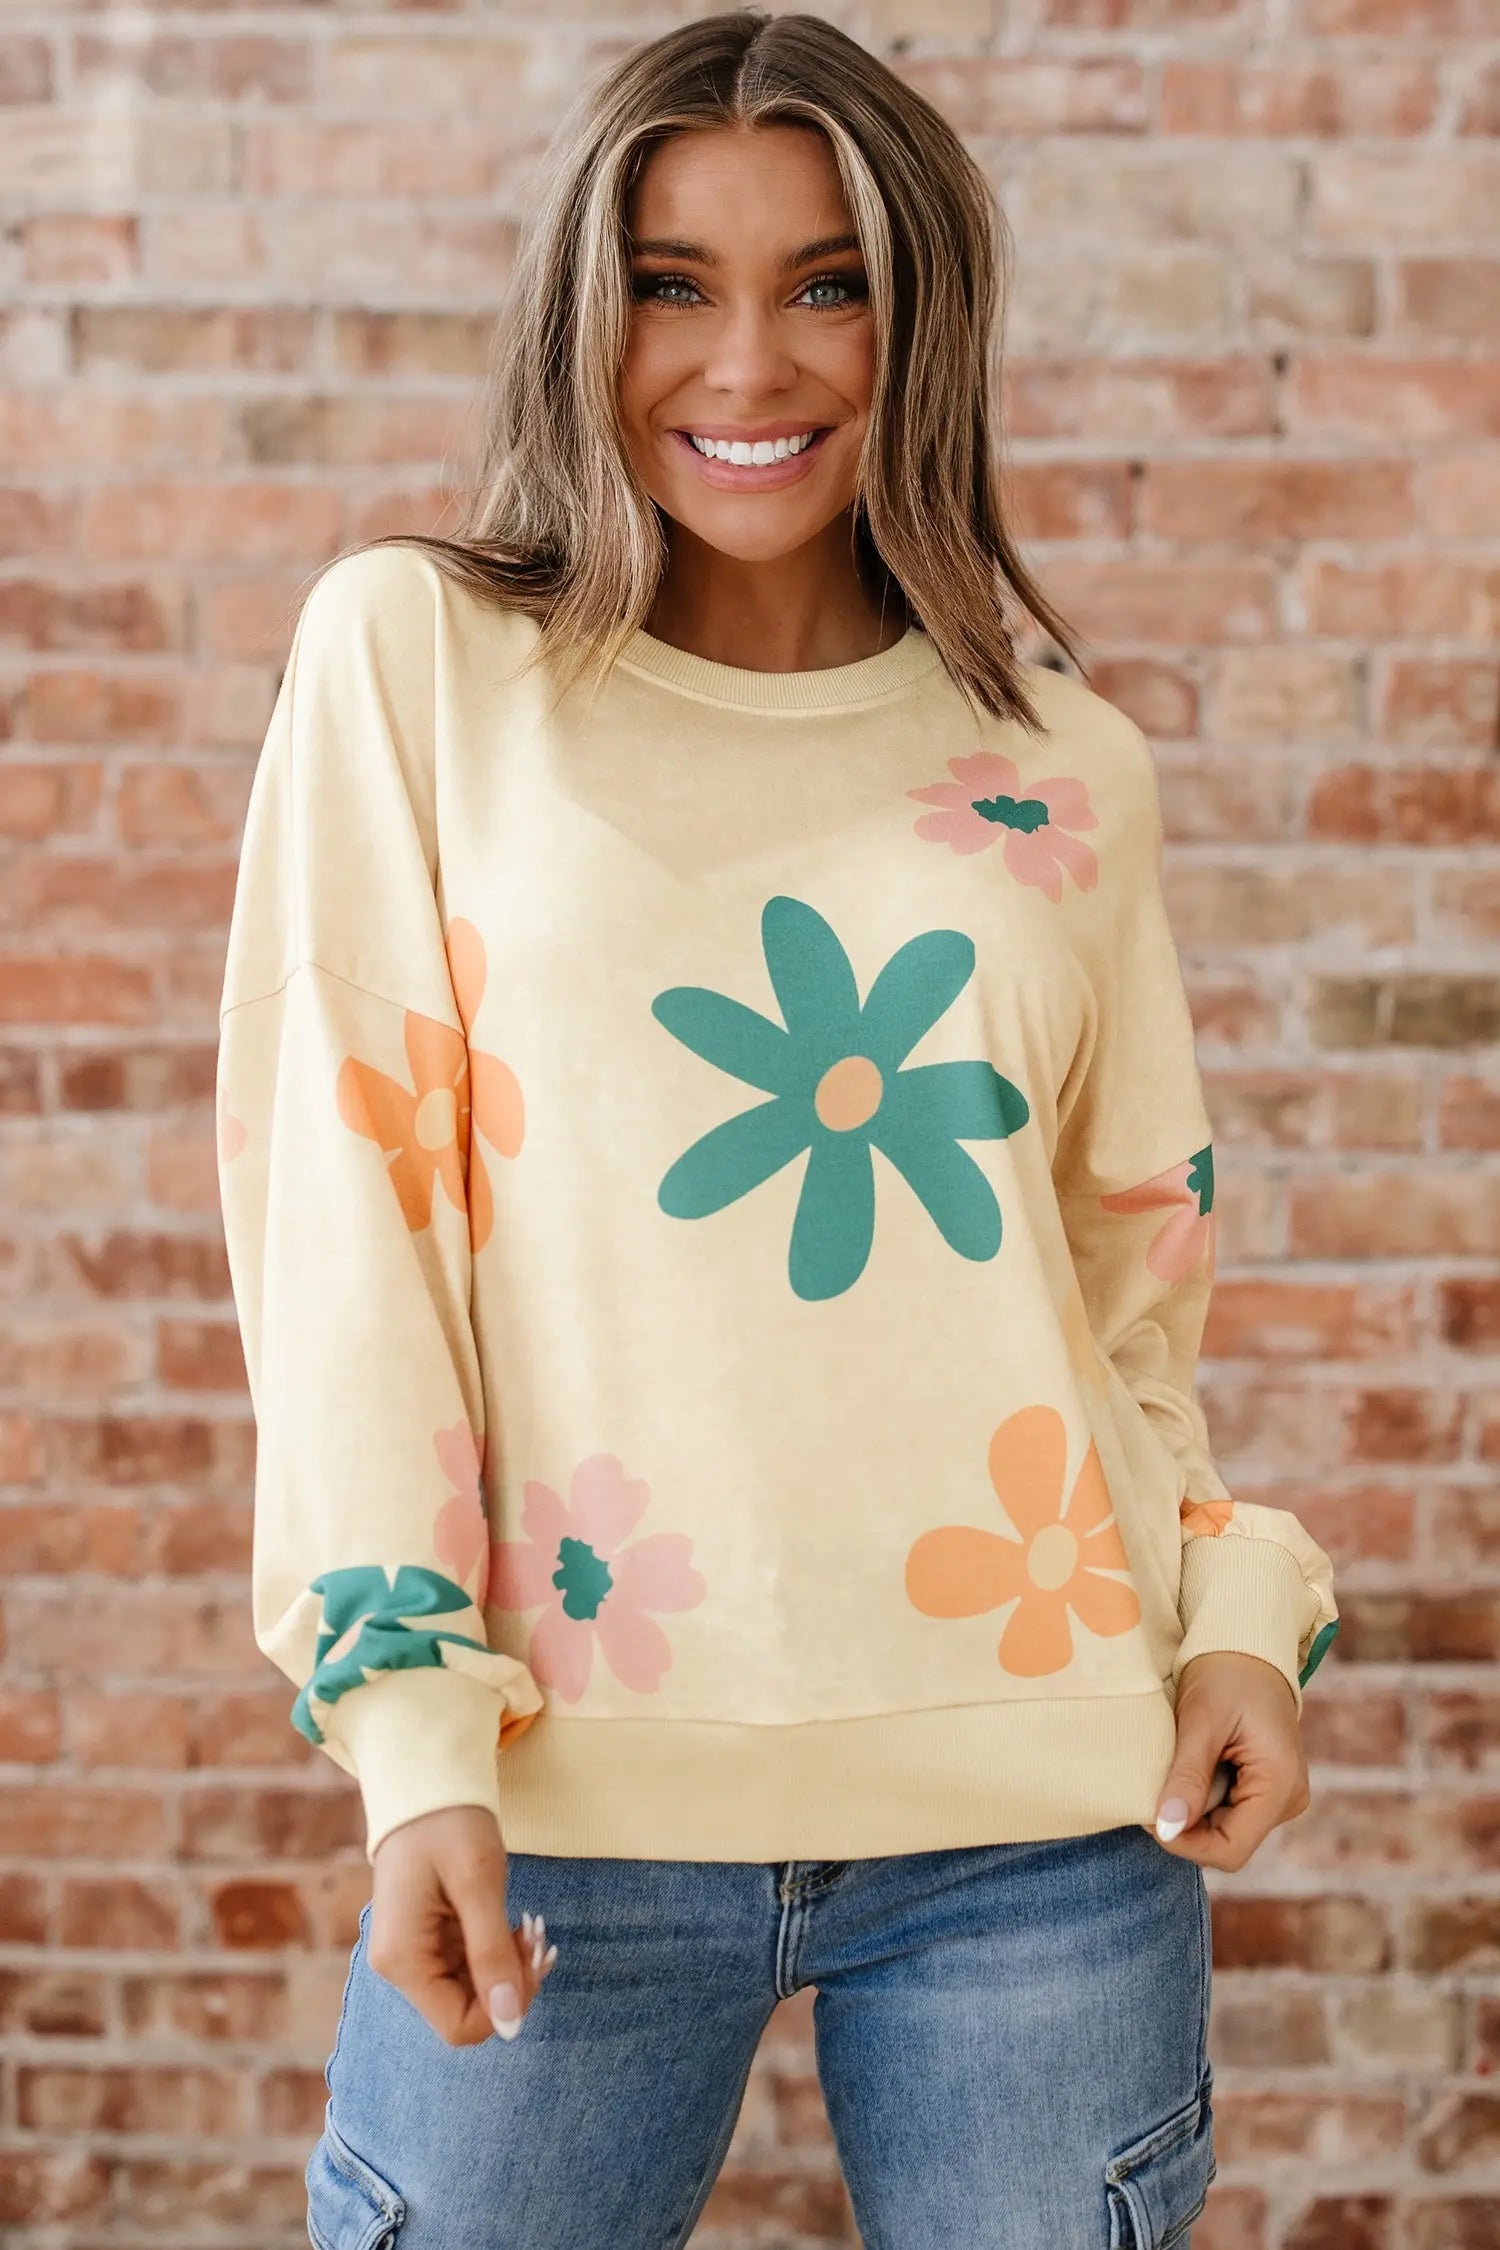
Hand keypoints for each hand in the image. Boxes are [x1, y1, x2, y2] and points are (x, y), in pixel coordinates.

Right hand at [367, 1804, 557, 2046]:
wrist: (425, 1782)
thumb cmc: (448, 1823)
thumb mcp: (478, 1884)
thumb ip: (492, 1955)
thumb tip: (511, 2025)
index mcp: (403, 1959)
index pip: (459, 2026)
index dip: (505, 2006)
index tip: (533, 1957)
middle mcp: (400, 1966)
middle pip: (466, 2011)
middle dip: (511, 1983)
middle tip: (539, 1935)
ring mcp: (413, 1954)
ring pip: (471, 1992)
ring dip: (509, 1967)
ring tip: (531, 1925)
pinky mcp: (427, 1940)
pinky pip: (468, 1968)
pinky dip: (497, 1952)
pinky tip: (515, 1924)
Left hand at [1146, 1651, 1309, 1870]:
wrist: (1246, 1644)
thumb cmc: (1226, 1672)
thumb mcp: (1202, 1721)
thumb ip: (1187, 1776)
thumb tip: (1166, 1827)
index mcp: (1281, 1785)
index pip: (1231, 1849)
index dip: (1186, 1842)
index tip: (1148, 1815)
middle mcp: (1287, 1799)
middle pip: (1227, 1842)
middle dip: (1185, 1823)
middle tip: (1153, 1787)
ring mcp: (1278, 1795)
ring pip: (1224, 1828)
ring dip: (1191, 1808)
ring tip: (1172, 1769)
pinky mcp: (1264, 1787)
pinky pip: (1227, 1810)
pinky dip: (1200, 1796)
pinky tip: (1188, 1767)